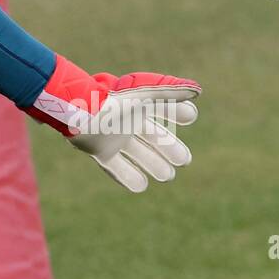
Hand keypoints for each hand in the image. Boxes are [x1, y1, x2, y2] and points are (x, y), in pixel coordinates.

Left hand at [25, 56, 200, 191]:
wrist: (81, 112)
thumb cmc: (115, 100)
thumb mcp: (146, 94)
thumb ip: (172, 92)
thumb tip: (197, 92)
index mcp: (137, 105)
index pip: (162, 108)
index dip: (176, 112)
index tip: (189, 116)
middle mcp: (125, 121)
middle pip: (152, 136)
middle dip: (169, 148)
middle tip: (184, 160)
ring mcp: (112, 136)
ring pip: (137, 153)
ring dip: (152, 163)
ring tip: (167, 176)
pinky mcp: (99, 150)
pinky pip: (114, 166)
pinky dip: (127, 177)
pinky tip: (140, 186)